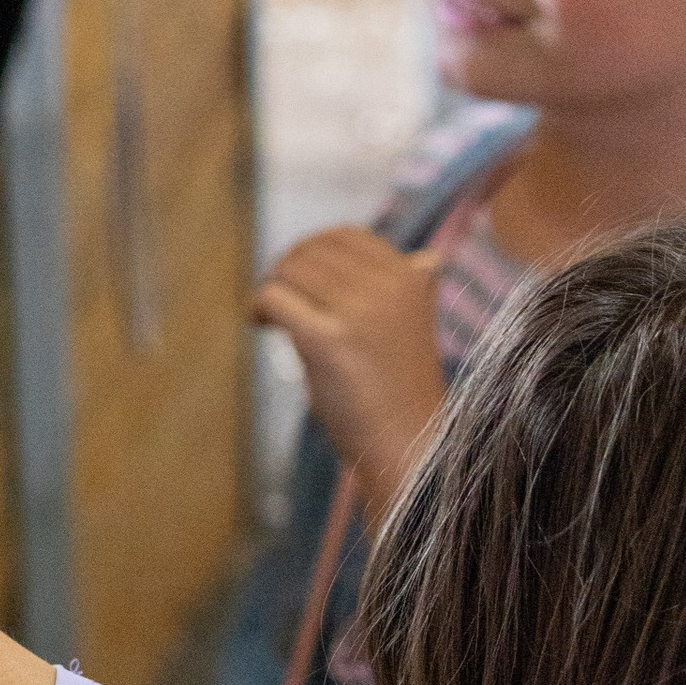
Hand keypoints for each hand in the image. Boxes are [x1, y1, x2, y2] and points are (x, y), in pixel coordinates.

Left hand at [251, 226, 447, 505]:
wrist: (410, 447)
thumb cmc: (403, 390)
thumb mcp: (417, 326)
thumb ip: (414, 289)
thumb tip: (426, 258)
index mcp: (411, 277)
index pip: (345, 237)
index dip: (312, 253)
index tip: (300, 279)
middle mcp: (390, 286)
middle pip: (311, 252)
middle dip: (287, 271)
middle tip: (277, 300)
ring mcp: (360, 313)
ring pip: (289, 271)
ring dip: (271, 289)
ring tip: (269, 318)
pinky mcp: (327, 341)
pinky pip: (274, 298)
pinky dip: (259, 307)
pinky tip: (260, 325)